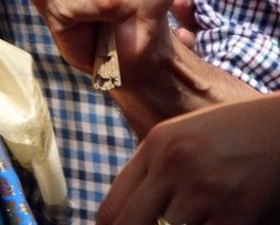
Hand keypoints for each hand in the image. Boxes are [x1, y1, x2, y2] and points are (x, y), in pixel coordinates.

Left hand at [98, 94, 279, 224]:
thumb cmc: (235, 135)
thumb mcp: (182, 138)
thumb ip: (151, 173)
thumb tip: (121, 218)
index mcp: (157, 147)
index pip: (112, 209)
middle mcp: (175, 166)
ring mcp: (206, 191)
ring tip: (200, 212)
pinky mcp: (239, 215)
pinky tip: (219, 219)